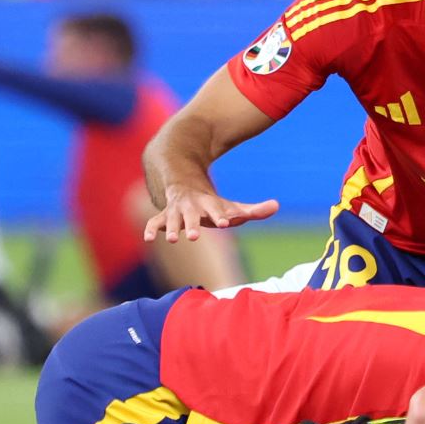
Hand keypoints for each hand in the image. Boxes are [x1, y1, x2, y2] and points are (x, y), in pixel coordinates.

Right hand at [142, 187, 278, 243]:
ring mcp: (175, 211)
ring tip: (170, 239)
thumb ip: (253, 210)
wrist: (183, 184)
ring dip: (170, 228)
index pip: (216, 210)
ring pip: (171, 219)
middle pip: (191, 215)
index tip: (225, 223)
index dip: (220, 216)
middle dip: (192, 225)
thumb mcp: (231, 206)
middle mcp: (191, 206)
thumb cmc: (212, 205)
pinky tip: (148, 239)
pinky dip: (150, 229)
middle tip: (194, 236)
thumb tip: (276, 206)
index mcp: (208, 204)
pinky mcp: (163, 216)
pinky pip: (154, 222)